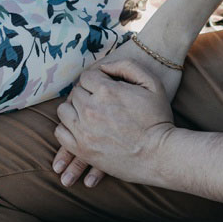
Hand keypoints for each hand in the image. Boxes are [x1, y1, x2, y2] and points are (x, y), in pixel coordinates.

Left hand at [51, 57, 175, 188]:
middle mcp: (91, 109)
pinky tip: (81, 128)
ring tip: (89, 114)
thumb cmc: (159, 119)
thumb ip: (127, 66)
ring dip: (74, 109)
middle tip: (100, 103)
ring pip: (65, 110)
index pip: (86, 77)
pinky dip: (67, 128)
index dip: (96, 81)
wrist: (161, 155)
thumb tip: (104, 66)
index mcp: (106, 91)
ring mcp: (84, 131)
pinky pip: (61, 133)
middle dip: (86, 94)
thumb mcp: (152, 84)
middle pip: (75, 93)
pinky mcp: (82, 150)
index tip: (105, 89)